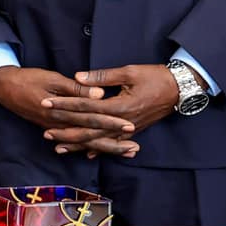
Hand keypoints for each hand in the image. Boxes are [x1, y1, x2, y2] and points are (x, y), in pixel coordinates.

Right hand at [0, 65, 137, 158]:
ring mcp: (55, 128)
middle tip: (135, 149)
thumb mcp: (52, 78)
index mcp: (61, 111)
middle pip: (91, 137)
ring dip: (105, 148)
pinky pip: (72, 141)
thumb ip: (76, 89)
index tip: (129, 126)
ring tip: (125, 152)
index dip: (111, 123)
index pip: (91, 118)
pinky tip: (97, 152)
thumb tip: (99, 95)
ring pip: (83, 142)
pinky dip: (86, 148)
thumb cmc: (28, 79)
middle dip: (114, 143)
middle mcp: (59, 124)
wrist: (4, 87)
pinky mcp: (52, 127)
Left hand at [54, 64, 181, 136]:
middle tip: (45, 132)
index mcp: (119, 106)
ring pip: (99, 141)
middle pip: (88, 130)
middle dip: (66, 131)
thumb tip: (78, 77)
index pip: (85, 107)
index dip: (64, 105)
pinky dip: (99, 148)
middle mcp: (122, 122)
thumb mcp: (129, 72)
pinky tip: (87, 153)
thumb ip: (103, 76)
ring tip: (59, 147)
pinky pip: (113, 143)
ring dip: (78, 144)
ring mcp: (128, 129)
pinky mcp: (134, 131)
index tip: (46, 103)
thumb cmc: (156, 77)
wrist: (180, 89)